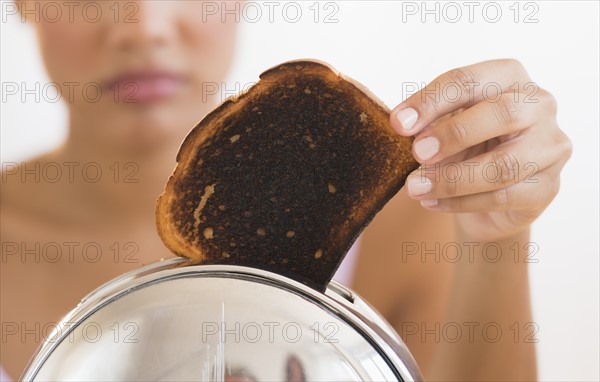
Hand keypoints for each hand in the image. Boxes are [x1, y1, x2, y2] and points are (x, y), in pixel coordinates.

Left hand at [391, 59, 571, 240]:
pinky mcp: (548, 187)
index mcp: (509, 77)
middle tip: (416, 153)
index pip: (469, 81)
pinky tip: (432, 202)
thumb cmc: (466, 147)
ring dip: (452, 178)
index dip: (431, 101)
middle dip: (454, 133)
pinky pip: (503, 197)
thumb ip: (430, 122)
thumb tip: (404, 125)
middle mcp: (539, 105)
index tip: (399, 124)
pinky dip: (461, 202)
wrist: (488, 196)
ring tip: (415, 187)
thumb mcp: (445, 126)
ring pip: (503, 165)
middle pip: (502, 112)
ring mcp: (550, 147)